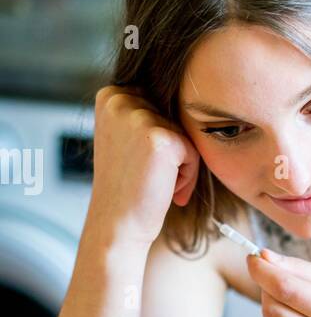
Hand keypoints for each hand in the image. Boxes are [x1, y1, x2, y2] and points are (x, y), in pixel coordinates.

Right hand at [87, 85, 200, 248]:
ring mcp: (138, 117)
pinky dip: (188, 175)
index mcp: (110, 94)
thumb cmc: (127, 185)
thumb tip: (188, 92)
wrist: (117, 224)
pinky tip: (166, 189)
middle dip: (172, 149)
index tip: (141, 161)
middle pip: (174, 115)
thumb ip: (145, 111)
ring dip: (181, 164)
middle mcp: (120, 100)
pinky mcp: (160, 138)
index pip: (159, 101)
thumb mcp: (125, 137)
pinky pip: (193, 151)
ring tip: (157, 183)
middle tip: (149, 176)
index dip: (159, 135)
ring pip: (186, 133)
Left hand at [247, 248, 310, 316]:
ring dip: (275, 302)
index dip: (262, 270)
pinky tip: (307, 315)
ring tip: (297, 293)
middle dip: (266, 285)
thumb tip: (266, 259)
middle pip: (271, 307)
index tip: (254, 256)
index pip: (285, 288)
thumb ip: (305, 270)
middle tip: (275, 270)